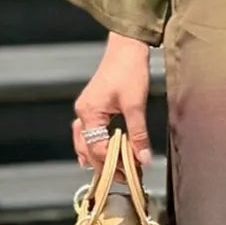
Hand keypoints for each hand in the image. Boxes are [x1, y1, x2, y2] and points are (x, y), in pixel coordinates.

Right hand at [72, 32, 153, 172]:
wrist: (127, 47)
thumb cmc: (129, 71)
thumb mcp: (136, 105)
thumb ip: (138, 134)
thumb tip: (143, 159)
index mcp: (89, 113)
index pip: (97, 149)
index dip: (113, 164)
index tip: (130, 174)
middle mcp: (82, 113)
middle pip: (88, 149)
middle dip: (105, 164)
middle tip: (124, 177)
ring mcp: (85, 109)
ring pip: (85, 141)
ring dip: (98, 156)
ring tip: (113, 170)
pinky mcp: (93, 106)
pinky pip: (88, 131)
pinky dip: (95, 143)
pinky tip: (105, 151)